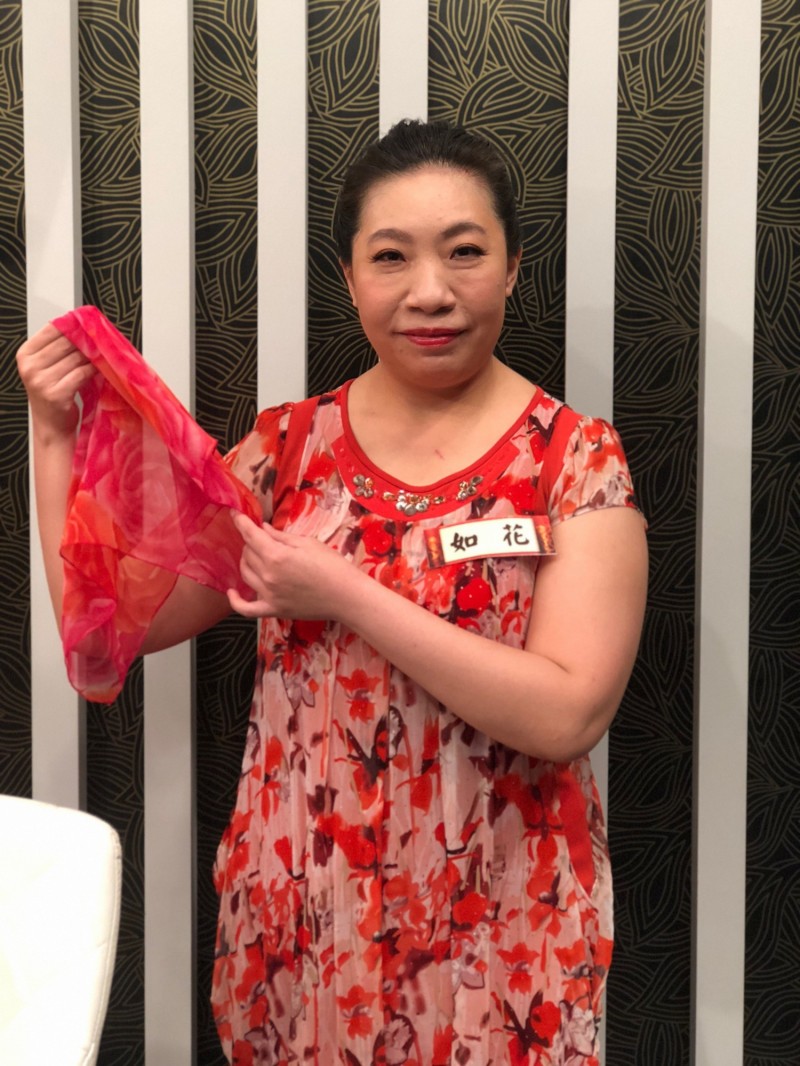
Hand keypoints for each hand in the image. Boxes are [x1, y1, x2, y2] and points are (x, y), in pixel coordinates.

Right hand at [16, 323, 95, 438]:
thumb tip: (82, 328)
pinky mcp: (56, 394)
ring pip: (76, 357)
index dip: (73, 326)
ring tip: (102, 356)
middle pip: (66, 342)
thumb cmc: (51, 395)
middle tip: (101, 341)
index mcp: (25, 355)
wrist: (51, 426)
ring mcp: (41, 381)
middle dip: (86, 342)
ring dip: (93, 356)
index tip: (88, 325)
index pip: (51, 329)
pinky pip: (82, 373)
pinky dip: (93, 370)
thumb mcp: (46, 368)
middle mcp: (30, 367)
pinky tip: (99, 370)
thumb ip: (57, 348)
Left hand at [227, 514, 358, 620]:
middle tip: (260, 537)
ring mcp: (269, 595)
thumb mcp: (308, 543)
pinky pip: (246, 609)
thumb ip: (281, 536)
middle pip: (247, 553)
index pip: (250, 535)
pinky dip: (236, 601)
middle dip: (251, 541)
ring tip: (256, 555)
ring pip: (245, 574)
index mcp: (277, 555)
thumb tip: (262, 528)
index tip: (235, 513)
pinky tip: (232, 591)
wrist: (346, 596)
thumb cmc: (332, 566)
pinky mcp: (273, 610)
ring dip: (247, 561)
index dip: (240, 522)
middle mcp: (268, 576)